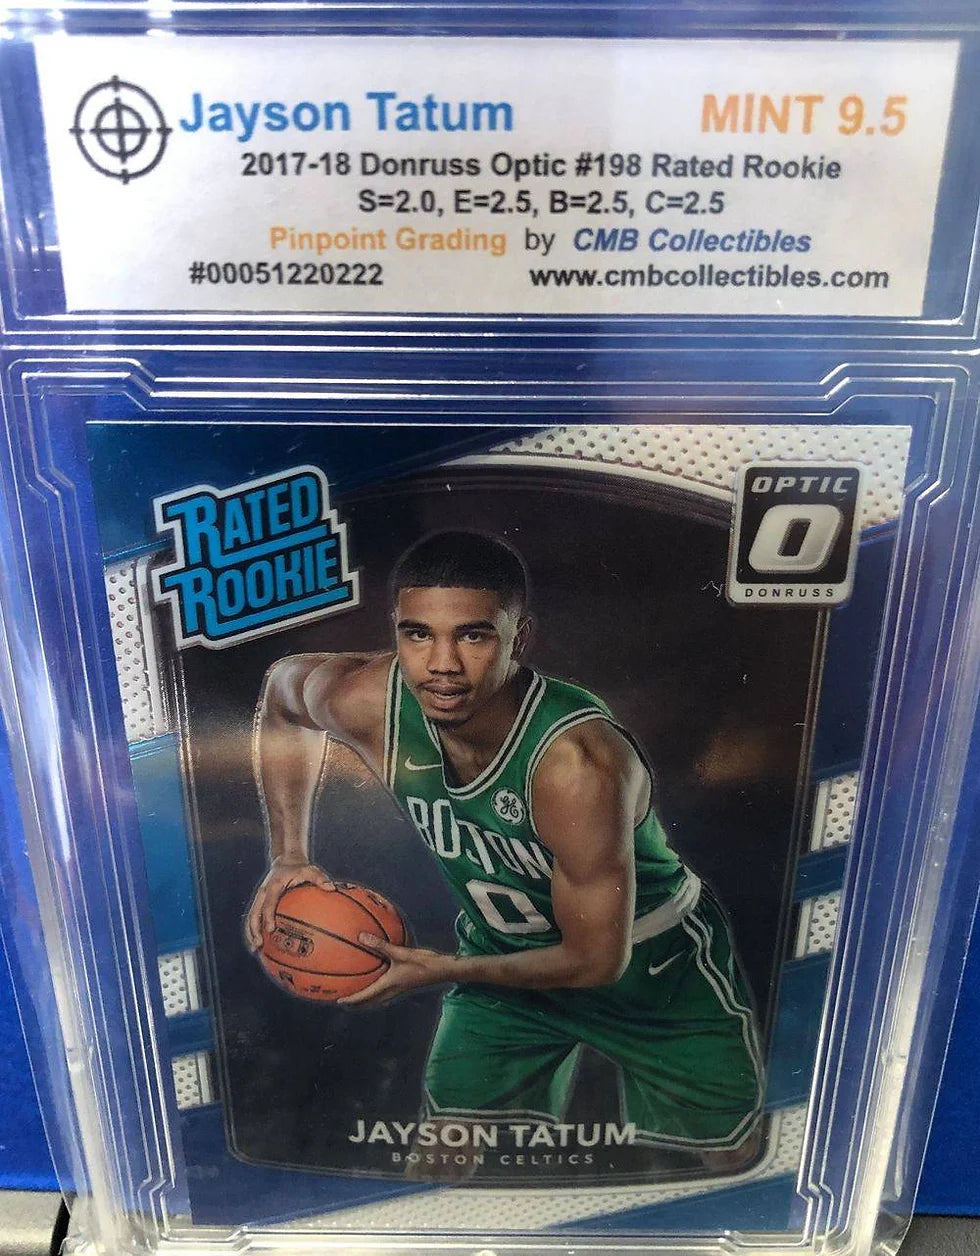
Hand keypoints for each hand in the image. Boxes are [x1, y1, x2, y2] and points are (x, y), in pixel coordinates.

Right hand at [244, 856, 333, 951]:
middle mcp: (263, 893)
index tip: (271, 929)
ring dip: (250, 933)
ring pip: (251, 917)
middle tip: (259, 944)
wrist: (286, 860)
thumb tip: (331, 888)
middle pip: (254, 913)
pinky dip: (254, 930)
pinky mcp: (261, 902)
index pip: (268, 903)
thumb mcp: (310, 869)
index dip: (268, 916)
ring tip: (255, 949)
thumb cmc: (300, 868)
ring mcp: (260, 898)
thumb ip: (320, 878)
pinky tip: (260, 944)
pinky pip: (255, 917)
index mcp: (273, 886)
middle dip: (254, 929)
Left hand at [337, 933, 452, 1006]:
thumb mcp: (400, 952)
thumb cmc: (422, 963)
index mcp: (388, 986)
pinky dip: (376, 990)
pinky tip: (377, 978)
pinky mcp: (403, 985)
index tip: (338, 1001)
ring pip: (377, 999)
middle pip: (369, 1002)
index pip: (365, 997)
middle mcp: (391, 991)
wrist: (441, 970)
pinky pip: (385, 991)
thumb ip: (380, 945)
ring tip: (356, 993)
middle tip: (344, 1001)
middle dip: (356, 1003)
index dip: (351, 1000)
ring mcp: (398, 990)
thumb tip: (361, 937)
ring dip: (366, 999)